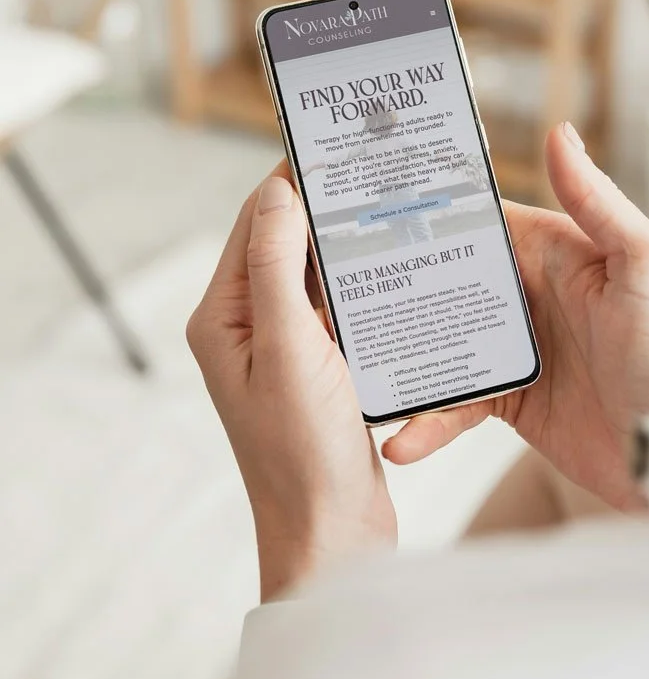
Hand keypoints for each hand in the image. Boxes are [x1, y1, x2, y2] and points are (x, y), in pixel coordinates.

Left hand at [187, 165, 395, 601]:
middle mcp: (248, 326)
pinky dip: (360, 282)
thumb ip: (278, 267)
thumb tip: (279, 193)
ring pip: (315, 273)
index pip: (255, 225)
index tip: (333, 147)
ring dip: (346, 244)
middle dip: (324, 208)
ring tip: (390, 207)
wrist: (333, 531)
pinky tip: (394, 265)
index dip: (290, 182)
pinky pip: (337, 305)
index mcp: (224, 317)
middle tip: (373, 172)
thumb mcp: (288, 348)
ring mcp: (284, 346)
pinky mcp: (318, 364)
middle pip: (285, 244)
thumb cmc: (303, 450)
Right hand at [383, 123, 648, 510]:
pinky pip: (455, 402)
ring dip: (397, 352)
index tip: (370, 208)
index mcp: (555, 252)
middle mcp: (529, 294)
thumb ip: (598, 201)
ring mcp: (514, 347)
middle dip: (392, 281)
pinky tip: (397, 440)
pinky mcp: (508, 398)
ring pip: (438, 339)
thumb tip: (559, 132)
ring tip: (350, 364)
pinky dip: (426, 420)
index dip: (427, 212)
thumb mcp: (645, 266)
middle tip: (332, 288)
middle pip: (445, 277)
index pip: (479, 221)